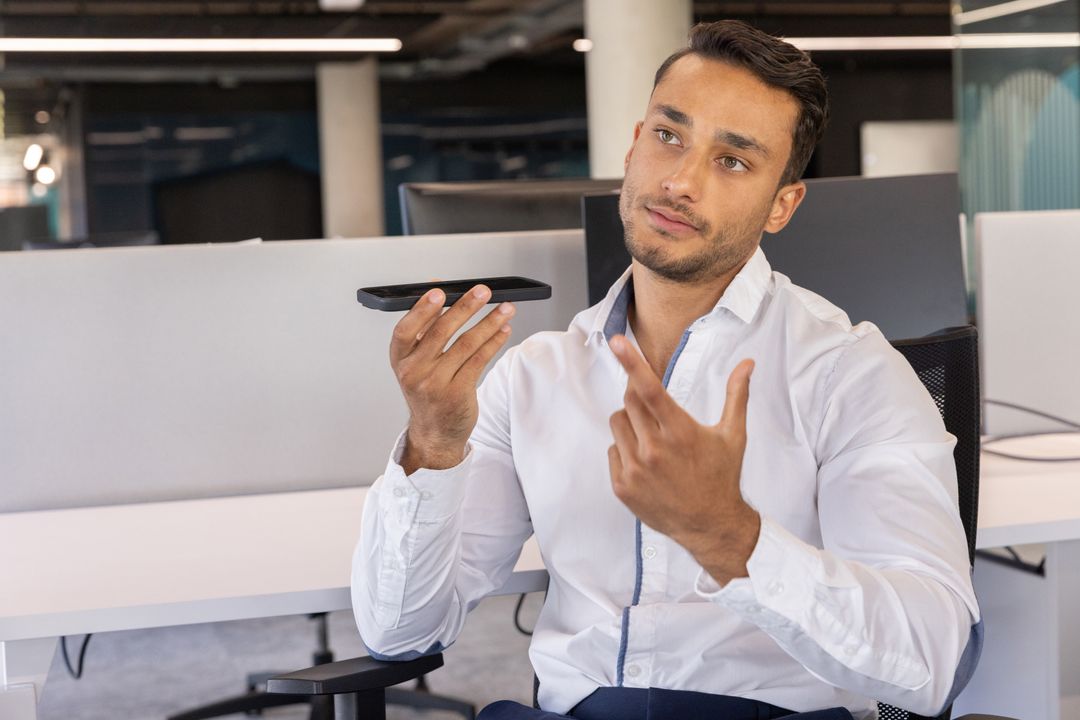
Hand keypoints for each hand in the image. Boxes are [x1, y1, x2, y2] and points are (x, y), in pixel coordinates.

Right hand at [390, 285, 514, 473]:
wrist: (435, 432)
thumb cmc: (426, 390)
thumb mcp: (416, 362)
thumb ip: (425, 328)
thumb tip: (437, 289)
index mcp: (400, 359)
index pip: (405, 330)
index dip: (422, 310)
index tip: (440, 291)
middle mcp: (414, 372)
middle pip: (441, 332)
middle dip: (466, 307)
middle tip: (483, 292)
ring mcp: (435, 384)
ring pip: (466, 345)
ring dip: (489, 323)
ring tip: (505, 308)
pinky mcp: (457, 393)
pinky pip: (479, 361)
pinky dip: (494, 342)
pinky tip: (503, 331)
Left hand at [607, 335, 759, 583]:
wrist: (710, 526)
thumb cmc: (722, 477)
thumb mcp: (733, 435)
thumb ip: (736, 395)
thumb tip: (747, 363)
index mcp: (680, 432)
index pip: (650, 389)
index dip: (632, 362)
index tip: (617, 342)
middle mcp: (654, 450)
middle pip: (629, 401)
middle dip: (639, 398)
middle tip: (657, 413)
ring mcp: (635, 469)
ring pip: (617, 423)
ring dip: (630, 423)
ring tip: (653, 440)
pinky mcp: (622, 486)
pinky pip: (612, 450)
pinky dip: (625, 450)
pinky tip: (647, 464)